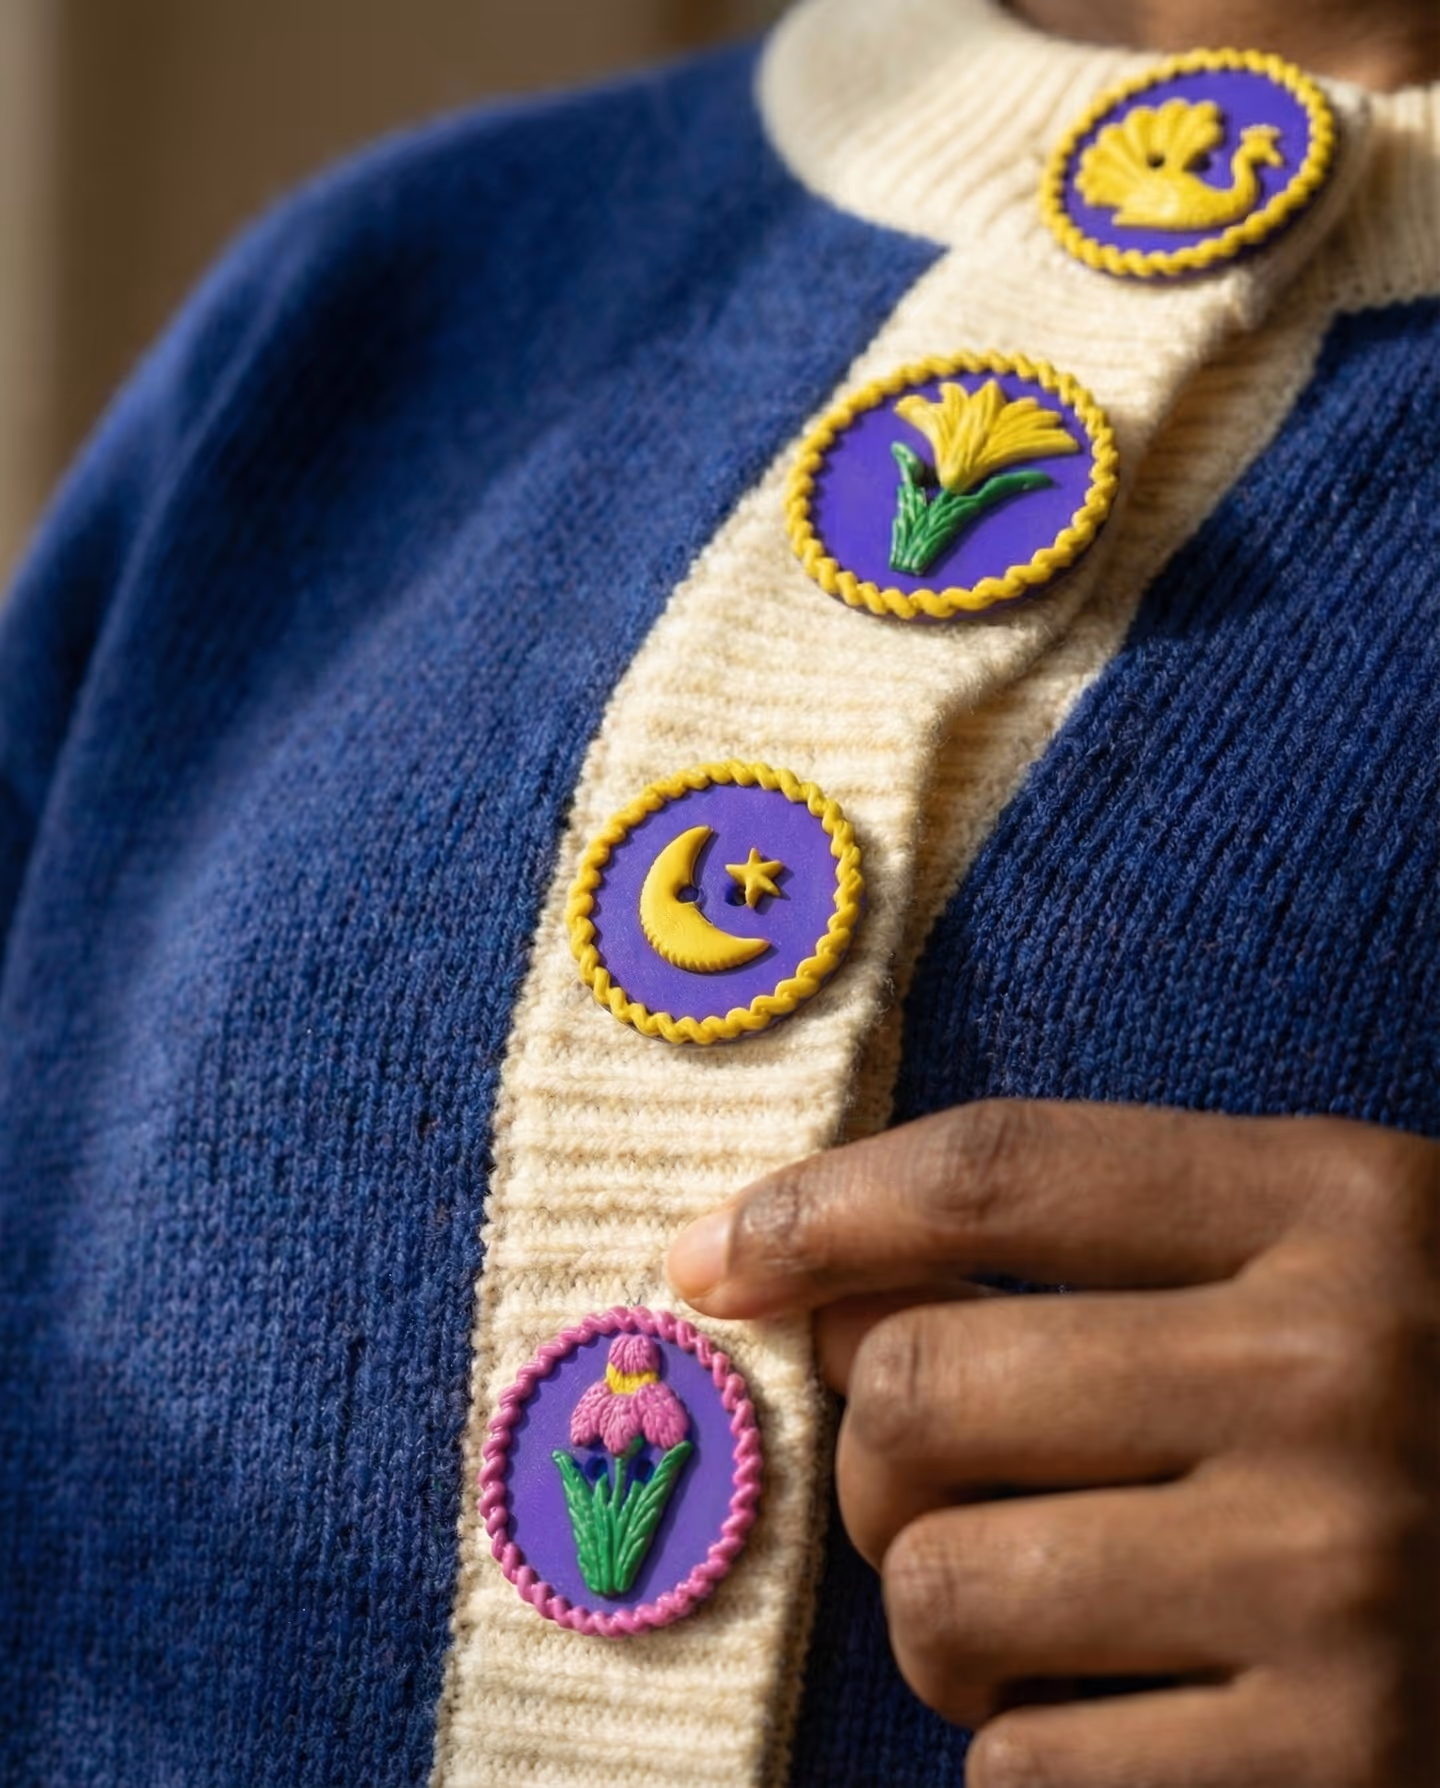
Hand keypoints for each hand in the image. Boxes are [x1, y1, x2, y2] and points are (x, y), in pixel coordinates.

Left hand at [666, 1102, 1439, 1787]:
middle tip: (918, 1467)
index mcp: (1338, 1207)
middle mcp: (1341, 1378)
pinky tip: (1123, 1704)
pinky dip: (1023, 1740)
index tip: (708, 1259)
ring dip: (934, 1603)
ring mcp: (1343, 1587)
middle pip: (922, 1387)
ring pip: (940, 1587)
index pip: (999, 1173)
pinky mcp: (1345, 1772)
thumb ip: (1104, 1239)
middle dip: (868, 1443)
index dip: (818, 1210)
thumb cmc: (1426, 1389)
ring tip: (1024, 1596)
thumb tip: (815, 1286)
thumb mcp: (1319, 1252)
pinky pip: (1025, 1764)